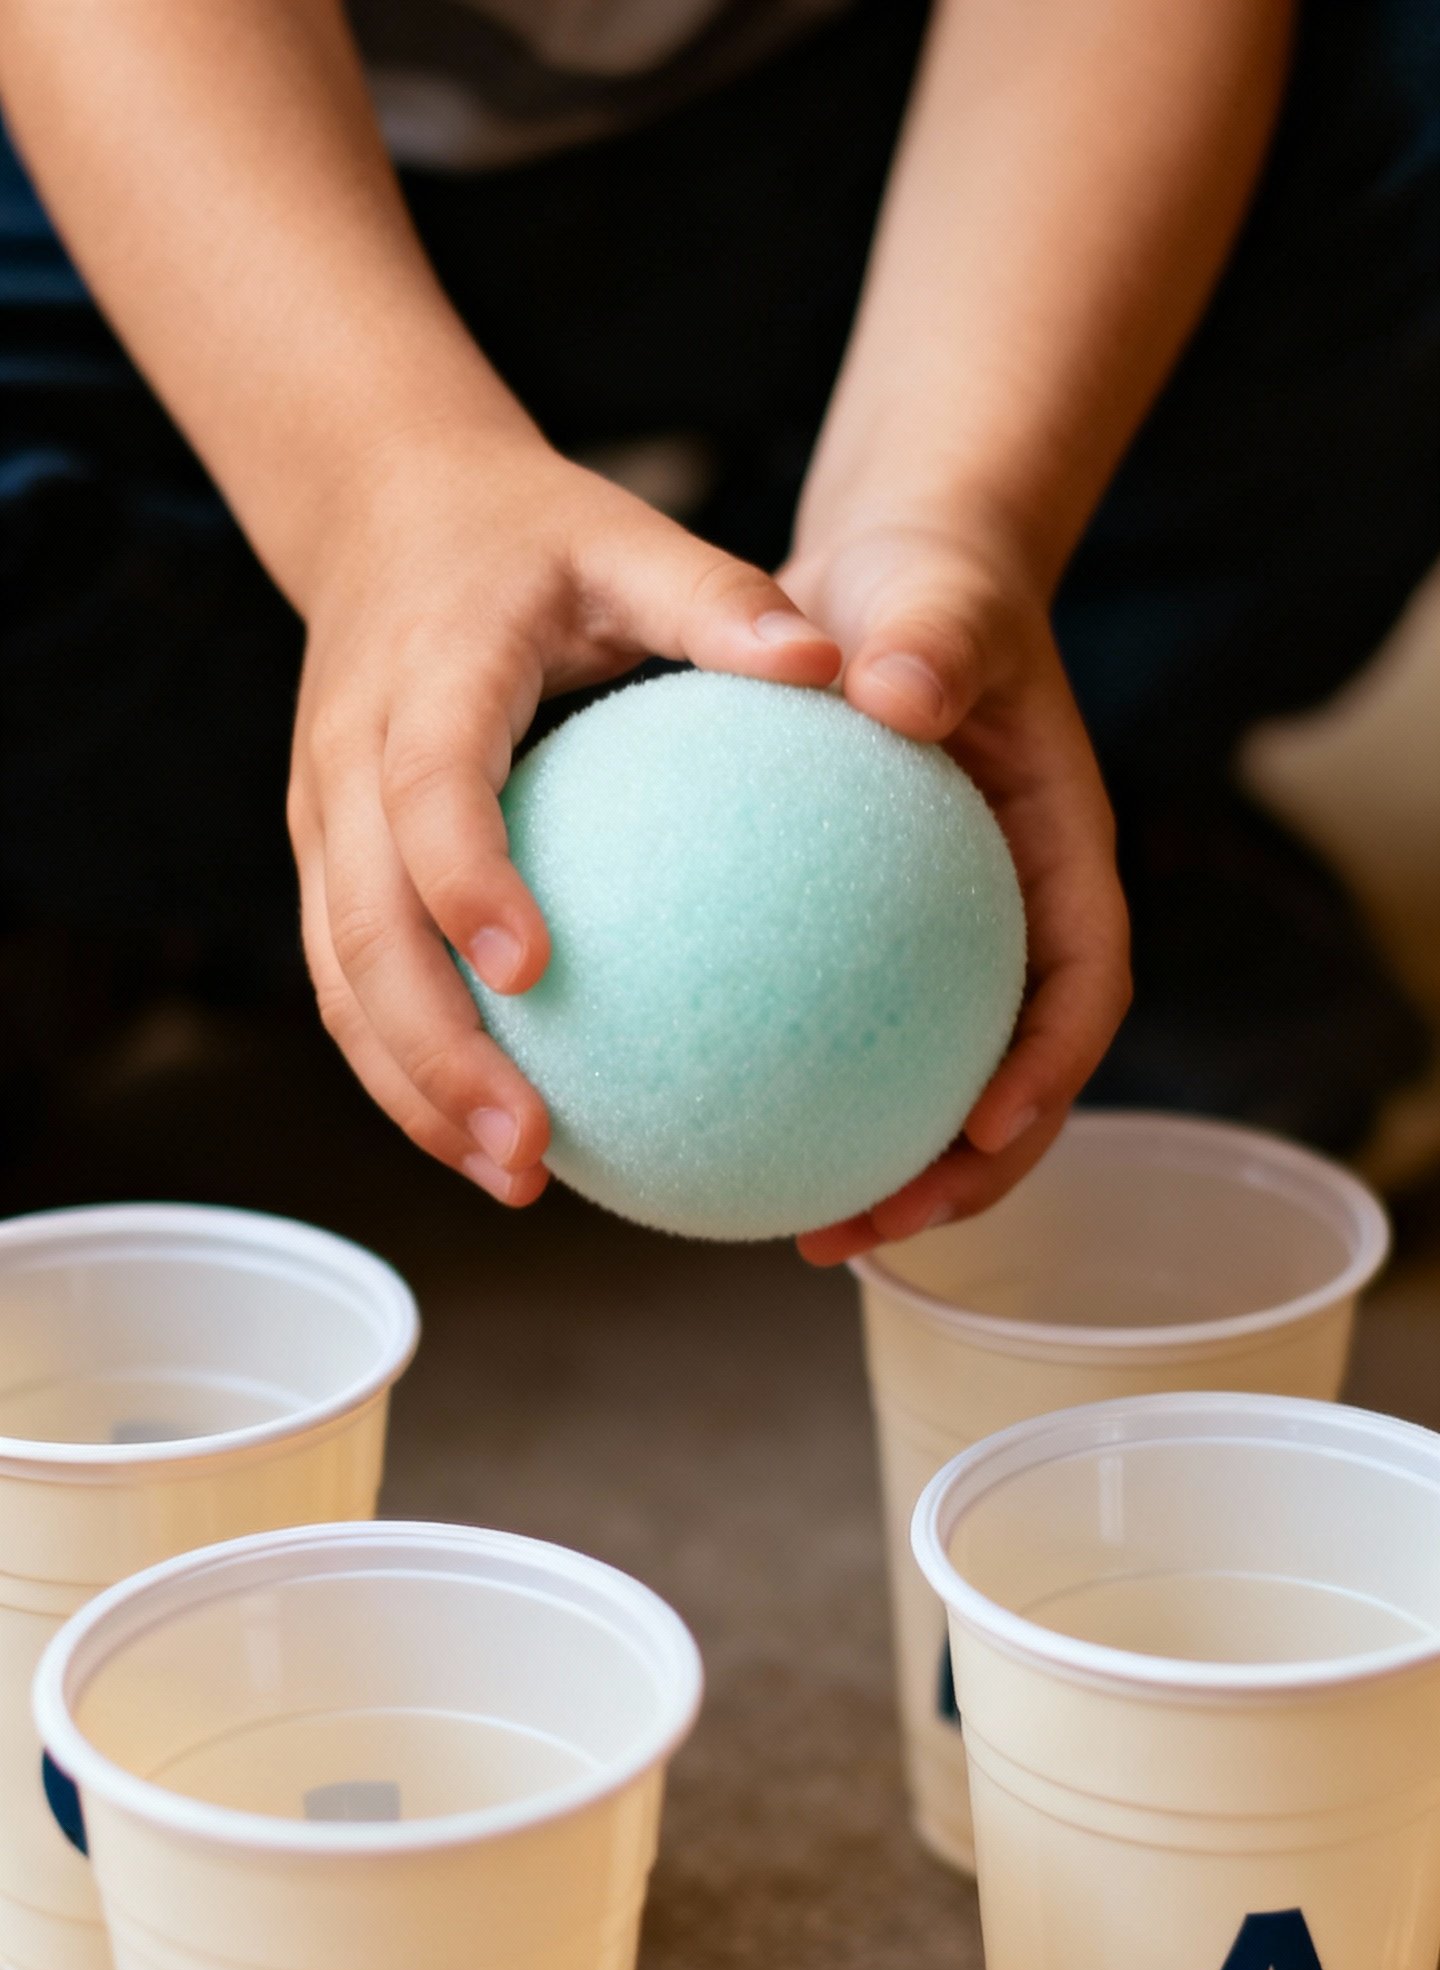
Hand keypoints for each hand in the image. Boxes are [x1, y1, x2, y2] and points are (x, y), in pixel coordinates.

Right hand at [286, 424, 840, 1201]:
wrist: (380, 504)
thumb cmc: (528, 533)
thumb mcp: (627, 535)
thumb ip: (718, 600)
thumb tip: (836, 669)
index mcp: (423, 679)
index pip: (427, 793)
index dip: (464, 882)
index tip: (533, 972)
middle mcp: (347, 761)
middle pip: (362, 934)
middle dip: (432, 1057)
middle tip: (528, 1152)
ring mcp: (322, 822)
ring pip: (341, 983)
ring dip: (413, 1092)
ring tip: (514, 1179)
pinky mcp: (326, 862)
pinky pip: (352, 984)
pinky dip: (409, 1069)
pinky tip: (497, 1136)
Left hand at [778, 518, 1129, 1263]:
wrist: (888, 589)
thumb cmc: (927, 588)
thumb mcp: (937, 595)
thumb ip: (932, 640)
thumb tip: (896, 691)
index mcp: (1063, 863)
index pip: (1083, 988)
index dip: (1048, 1073)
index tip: (983, 1129)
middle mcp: (1015, 928)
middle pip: (1017, 1085)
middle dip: (962, 1175)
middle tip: (871, 1225)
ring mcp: (950, 956)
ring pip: (933, 1089)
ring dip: (884, 1172)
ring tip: (802, 1232)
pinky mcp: (879, 960)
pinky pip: (846, 1044)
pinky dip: (797, 1098)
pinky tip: (709, 1134)